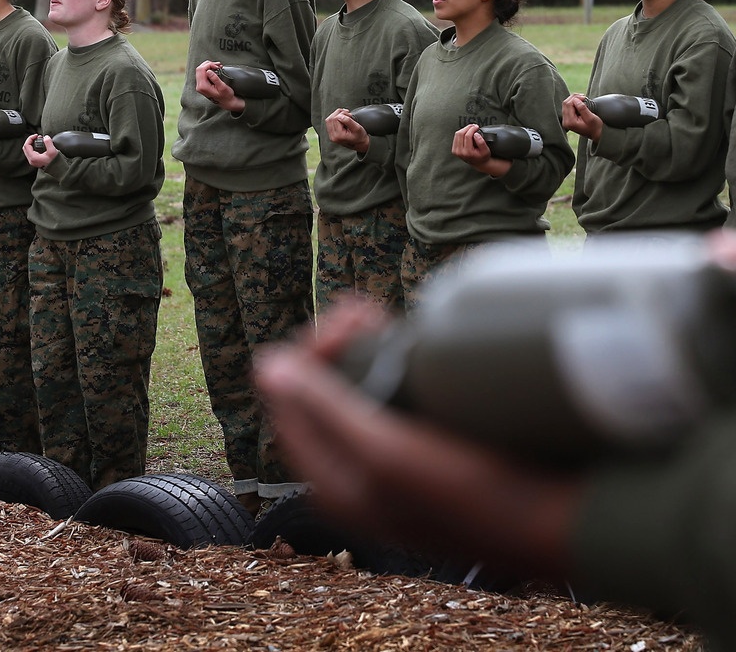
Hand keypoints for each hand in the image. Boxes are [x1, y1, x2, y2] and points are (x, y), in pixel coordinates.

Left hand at [23, 133, 57, 167]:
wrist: (56, 168)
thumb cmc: (54, 162)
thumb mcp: (52, 151)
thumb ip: (48, 142)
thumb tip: (45, 137)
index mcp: (33, 157)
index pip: (26, 145)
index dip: (30, 138)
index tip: (36, 135)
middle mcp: (31, 160)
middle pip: (25, 147)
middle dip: (31, 140)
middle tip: (37, 137)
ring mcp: (32, 161)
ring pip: (27, 149)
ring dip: (32, 143)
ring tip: (39, 140)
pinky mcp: (34, 160)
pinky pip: (30, 152)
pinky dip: (33, 147)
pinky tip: (39, 145)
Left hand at [194, 61, 244, 113]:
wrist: (226, 102)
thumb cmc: (226, 96)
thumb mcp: (222, 87)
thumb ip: (215, 79)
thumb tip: (208, 71)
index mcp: (203, 87)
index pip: (201, 70)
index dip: (209, 65)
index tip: (217, 66)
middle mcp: (199, 86)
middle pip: (199, 69)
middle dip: (209, 64)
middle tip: (218, 65)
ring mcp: (200, 85)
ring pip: (200, 70)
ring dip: (209, 66)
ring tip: (218, 66)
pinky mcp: (202, 84)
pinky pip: (203, 73)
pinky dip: (209, 69)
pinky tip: (215, 69)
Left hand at [254, 296, 578, 577]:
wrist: (562, 520)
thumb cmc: (477, 495)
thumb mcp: (389, 453)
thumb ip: (326, 410)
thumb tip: (266, 366)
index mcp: (331, 481)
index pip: (289, 401)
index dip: (307, 352)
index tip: (346, 320)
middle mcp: (354, 472)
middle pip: (319, 391)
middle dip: (332, 344)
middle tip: (364, 308)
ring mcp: (391, 460)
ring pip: (354, 390)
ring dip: (359, 348)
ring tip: (380, 313)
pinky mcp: (426, 448)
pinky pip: (389, 397)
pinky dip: (390, 364)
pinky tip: (408, 341)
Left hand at [325, 108, 370, 152]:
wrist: (359, 143)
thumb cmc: (359, 136)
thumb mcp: (357, 128)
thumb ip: (348, 121)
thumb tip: (340, 116)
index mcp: (339, 135)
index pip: (336, 118)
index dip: (343, 114)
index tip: (350, 116)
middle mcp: (333, 136)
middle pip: (331, 119)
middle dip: (339, 113)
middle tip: (348, 114)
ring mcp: (331, 135)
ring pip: (329, 120)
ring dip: (336, 115)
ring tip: (345, 115)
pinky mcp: (331, 133)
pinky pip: (329, 123)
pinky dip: (335, 118)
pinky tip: (342, 118)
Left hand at [452, 123, 510, 177]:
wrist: (478, 163)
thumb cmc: (482, 156)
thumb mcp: (486, 150)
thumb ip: (481, 142)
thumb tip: (476, 134)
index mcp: (467, 152)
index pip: (467, 136)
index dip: (472, 129)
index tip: (477, 126)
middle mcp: (460, 152)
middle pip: (460, 134)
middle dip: (468, 128)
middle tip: (474, 126)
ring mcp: (456, 151)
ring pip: (457, 134)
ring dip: (464, 129)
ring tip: (471, 128)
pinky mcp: (454, 149)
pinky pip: (456, 137)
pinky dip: (461, 133)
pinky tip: (467, 132)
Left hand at [561, 93, 602, 142]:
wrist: (596, 134)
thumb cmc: (595, 127)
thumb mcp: (591, 118)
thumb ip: (582, 108)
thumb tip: (576, 100)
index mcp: (570, 122)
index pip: (568, 105)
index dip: (575, 98)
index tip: (584, 97)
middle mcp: (565, 121)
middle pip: (565, 104)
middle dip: (574, 98)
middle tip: (583, 97)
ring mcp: (566, 120)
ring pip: (566, 105)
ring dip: (574, 100)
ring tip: (582, 99)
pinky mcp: (568, 119)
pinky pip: (568, 108)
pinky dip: (573, 103)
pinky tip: (580, 102)